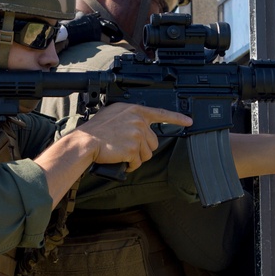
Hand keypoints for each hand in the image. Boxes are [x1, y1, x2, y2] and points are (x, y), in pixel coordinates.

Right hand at [74, 103, 192, 170]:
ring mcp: (137, 134)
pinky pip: (138, 162)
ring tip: (121, 153)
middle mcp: (138, 120)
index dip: (177, 118)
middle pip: (153, 141)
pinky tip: (120, 160)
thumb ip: (130, 117)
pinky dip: (130, 165)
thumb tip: (140, 126)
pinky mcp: (134, 148)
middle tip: (126, 148)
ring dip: (136, 158)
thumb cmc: (95, 130)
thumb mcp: (113, 114)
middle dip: (142, 148)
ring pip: (147, 153)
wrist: (85, 141)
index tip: (188, 121)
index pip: (161, 113)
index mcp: (134, 110)